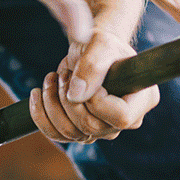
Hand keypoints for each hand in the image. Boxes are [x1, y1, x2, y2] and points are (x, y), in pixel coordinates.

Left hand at [29, 22, 158, 143]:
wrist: (89, 51)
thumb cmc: (102, 45)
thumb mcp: (100, 45)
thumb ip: (92, 66)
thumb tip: (76, 96)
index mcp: (142, 101)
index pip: (120, 117)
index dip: (97, 100)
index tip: (85, 77)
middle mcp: (125, 121)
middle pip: (90, 127)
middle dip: (68, 99)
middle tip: (64, 73)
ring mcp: (103, 130)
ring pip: (70, 133)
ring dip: (52, 103)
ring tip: (53, 77)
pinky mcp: (81, 132)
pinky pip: (56, 135)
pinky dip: (40, 114)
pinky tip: (38, 93)